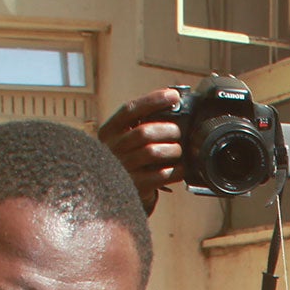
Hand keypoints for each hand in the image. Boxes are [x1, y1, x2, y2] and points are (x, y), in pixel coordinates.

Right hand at [99, 88, 184, 213]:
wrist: (113, 194)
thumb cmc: (126, 160)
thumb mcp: (123, 139)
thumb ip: (139, 124)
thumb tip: (171, 104)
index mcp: (109, 132)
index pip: (130, 110)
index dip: (153, 100)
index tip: (173, 96)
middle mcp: (113, 148)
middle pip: (145, 132)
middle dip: (168, 129)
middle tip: (178, 132)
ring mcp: (123, 168)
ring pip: (153, 152)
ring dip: (173, 149)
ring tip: (178, 150)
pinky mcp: (136, 186)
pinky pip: (161, 175)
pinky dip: (176, 170)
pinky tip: (180, 168)